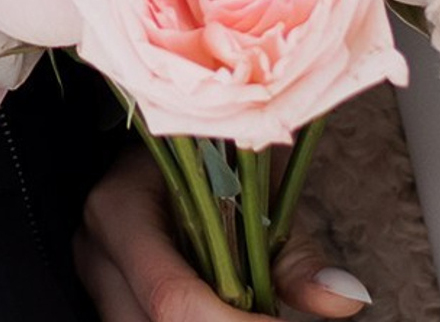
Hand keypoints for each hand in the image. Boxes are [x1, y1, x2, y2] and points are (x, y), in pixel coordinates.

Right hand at [74, 145, 371, 320]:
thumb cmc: (211, 151)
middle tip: (271, 319)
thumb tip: (346, 301)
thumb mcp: (253, 187)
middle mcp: (94, 249)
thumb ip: (296, 253)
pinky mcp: (106, 296)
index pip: (170, 295)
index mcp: (120, 208)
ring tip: (250, 311)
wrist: (167, 135)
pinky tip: (226, 312)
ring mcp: (93, 279)